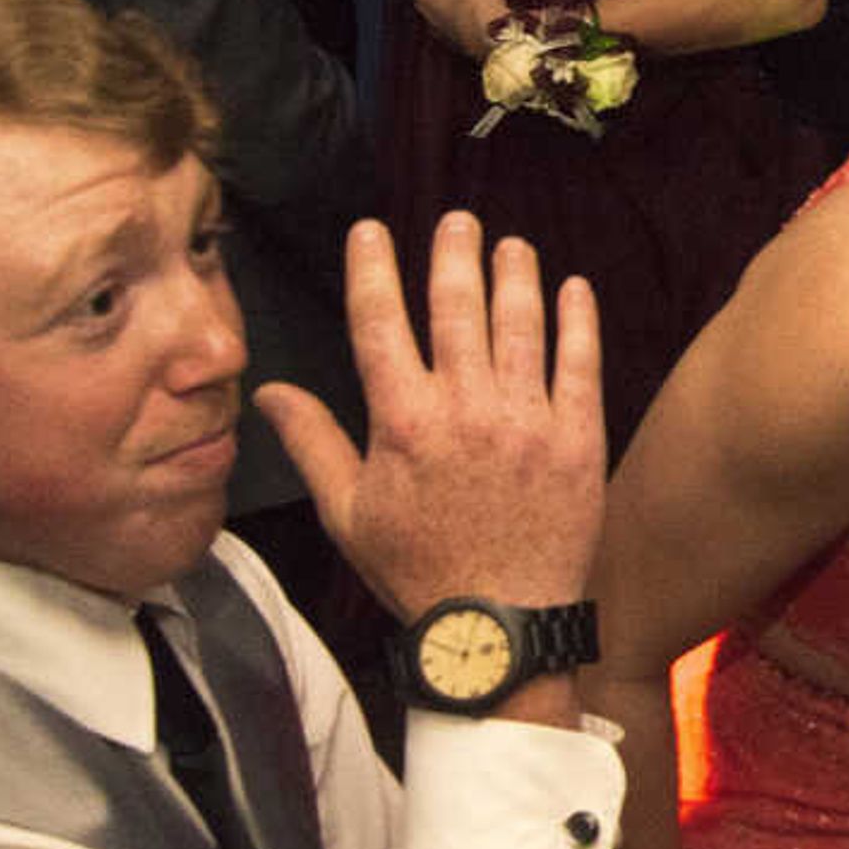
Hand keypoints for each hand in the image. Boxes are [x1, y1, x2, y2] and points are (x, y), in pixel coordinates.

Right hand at [256, 214, 607, 615]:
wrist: (501, 628)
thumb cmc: (419, 572)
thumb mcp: (348, 513)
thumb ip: (312, 442)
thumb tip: (268, 392)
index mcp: (402, 423)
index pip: (380, 322)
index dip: (373, 268)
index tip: (371, 230)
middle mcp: (465, 409)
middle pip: (456, 307)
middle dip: (454, 254)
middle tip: (458, 221)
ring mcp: (527, 420)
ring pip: (521, 324)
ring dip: (515, 275)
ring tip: (510, 244)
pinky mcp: (577, 438)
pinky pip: (580, 363)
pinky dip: (577, 320)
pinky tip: (573, 288)